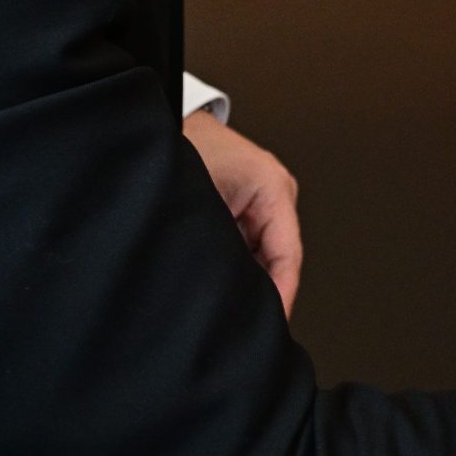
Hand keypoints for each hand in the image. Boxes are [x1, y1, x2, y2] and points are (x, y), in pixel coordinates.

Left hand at [182, 110, 302, 315]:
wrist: (169, 124)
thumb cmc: (183, 149)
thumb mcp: (199, 201)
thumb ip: (216, 245)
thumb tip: (219, 289)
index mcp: (273, 188)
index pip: (287, 254)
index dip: (281, 294)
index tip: (271, 324)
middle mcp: (276, 196)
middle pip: (280, 259)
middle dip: (266, 295)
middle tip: (247, 330)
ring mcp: (264, 202)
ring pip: (265, 256)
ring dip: (250, 283)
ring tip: (232, 315)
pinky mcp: (248, 209)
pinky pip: (251, 247)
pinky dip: (240, 270)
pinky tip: (224, 290)